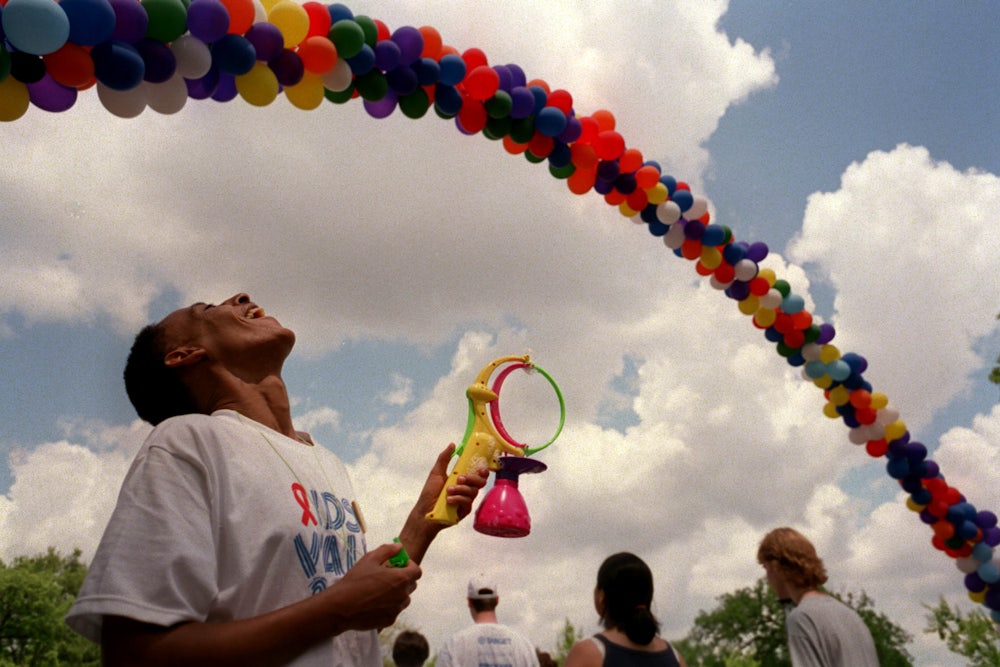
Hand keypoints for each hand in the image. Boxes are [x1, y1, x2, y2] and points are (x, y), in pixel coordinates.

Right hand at [327, 542, 421, 631]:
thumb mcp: (370, 559)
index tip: (398, 565)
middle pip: (411, 585)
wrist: (341, 607)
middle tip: (387, 576)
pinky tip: (374, 603)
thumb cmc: (356, 580)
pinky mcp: (389, 621)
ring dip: (397, 593)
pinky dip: (389, 606)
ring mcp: (397, 610)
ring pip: (404, 599)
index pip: (417, 571)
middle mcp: (403, 595)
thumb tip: (399, 547)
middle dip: (403, 579)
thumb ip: (387, 550)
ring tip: (380, 590)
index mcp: (401, 579)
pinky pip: (394, 610)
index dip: (409, 566)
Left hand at [398, 444, 488, 562]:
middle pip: (480, 481)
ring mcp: (467, 500)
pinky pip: (467, 502)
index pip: (478, 473)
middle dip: (471, 478)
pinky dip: (458, 499)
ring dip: (460, 489)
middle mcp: (467, 489)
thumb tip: (452, 444)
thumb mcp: (436, 473)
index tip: (480, 468)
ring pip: (473, 491)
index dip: (482, 470)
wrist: (425, 511)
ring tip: (448, 491)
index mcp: (462, 479)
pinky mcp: (465, 510)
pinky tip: (449, 500)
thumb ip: (444, 458)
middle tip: (459, 478)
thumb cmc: (430, 492)